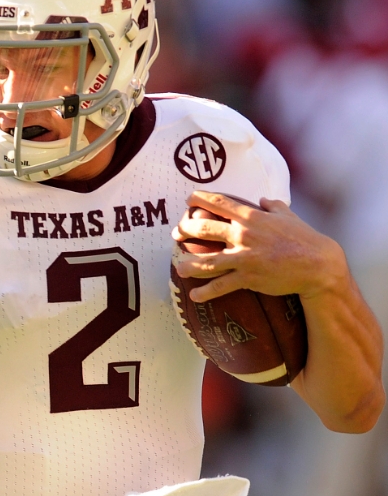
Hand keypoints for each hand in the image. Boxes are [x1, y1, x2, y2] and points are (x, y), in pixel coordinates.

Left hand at [172, 191, 348, 303]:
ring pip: (207, 261)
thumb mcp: (289, 216)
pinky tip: (194, 296)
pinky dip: (206, 292)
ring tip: (179, 268)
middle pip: (204, 229)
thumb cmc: (305, 239)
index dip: (199, 199)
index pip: (219, 203)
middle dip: (185, 230)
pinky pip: (221, 286)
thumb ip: (273, 206)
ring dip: (188, 265)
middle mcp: (244, 235)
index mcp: (252, 217)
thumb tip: (264, 199)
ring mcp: (244, 257)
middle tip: (177, 234)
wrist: (319, 266)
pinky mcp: (248, 278)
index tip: (188, 200)